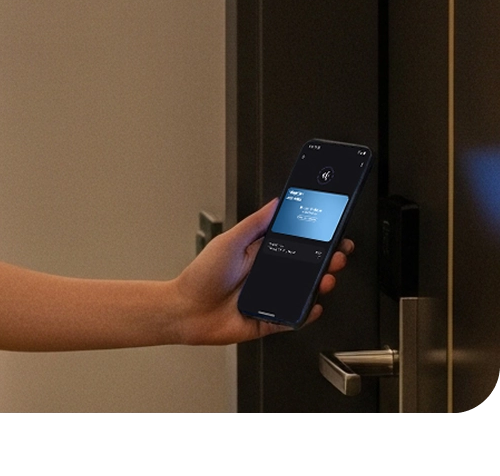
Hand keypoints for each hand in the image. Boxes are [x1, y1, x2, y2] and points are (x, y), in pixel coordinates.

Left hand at [170, 199, 354, 344]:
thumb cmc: (202, 274)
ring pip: (304, 292)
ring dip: (320, 285)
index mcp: (260, 254)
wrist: (187, 310)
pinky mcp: (269, 320)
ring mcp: (271, 298)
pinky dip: (307, 314)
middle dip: (327, 260)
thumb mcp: (229, 242)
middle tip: (338, 254)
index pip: (295, 243)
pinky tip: (314, 306)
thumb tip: (275, 203)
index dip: (315, 238)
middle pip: (306, 267)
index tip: (332, 231)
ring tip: (326, 278)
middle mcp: (268, 275)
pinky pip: (294, 318)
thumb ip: (254, 224)